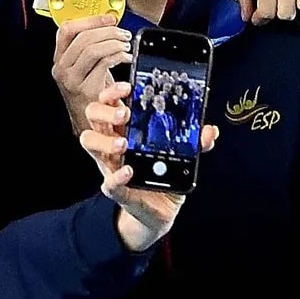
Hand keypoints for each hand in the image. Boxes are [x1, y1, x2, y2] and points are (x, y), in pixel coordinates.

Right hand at [51, 14, 132, 131]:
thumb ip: (88, 47)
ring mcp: (73, 80)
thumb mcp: (83, 67)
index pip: (68, 30)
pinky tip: (126, 57)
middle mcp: (62, 69)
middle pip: (82, 38)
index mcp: (59, 59)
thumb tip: (108, 25)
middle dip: (107, 31)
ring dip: (114, 43)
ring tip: (125, 45)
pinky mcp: (87, 89)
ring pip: (92, 49)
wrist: (89, 123)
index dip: (90, 20)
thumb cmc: (89, 93)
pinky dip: (118, 56)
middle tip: (122, 33)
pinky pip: (104, 64)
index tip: (109, 18)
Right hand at [80, 82, 218, 251]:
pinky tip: (129, 172)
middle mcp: (113, 142)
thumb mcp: (182, 157)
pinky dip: (116, 176)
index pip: (110, 100)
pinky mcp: (116, 188)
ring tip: (124, 144)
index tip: (128, 87)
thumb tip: (210, 131)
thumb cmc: (163, 177)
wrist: (158, 212)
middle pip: (94, 115)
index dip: (114, 91)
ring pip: (89, 142)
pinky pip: (108, 181)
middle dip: (106, 110)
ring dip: (104, 140)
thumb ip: (196, 144)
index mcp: (126, 128)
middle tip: (125, 114)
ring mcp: (110, 164)